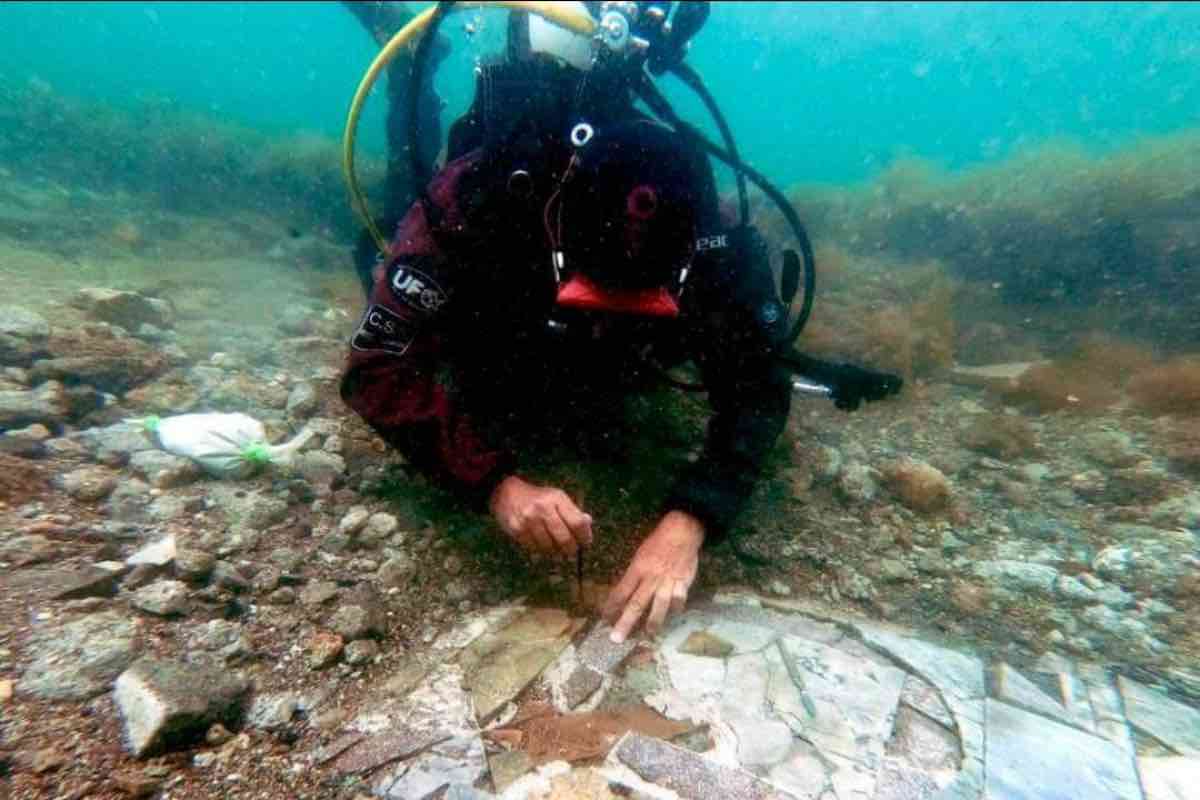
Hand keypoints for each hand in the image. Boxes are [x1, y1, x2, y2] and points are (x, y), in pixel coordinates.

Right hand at [489, 476, 592, 560]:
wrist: (506, 493)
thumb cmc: (538, 498)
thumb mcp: (557, 498)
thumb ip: (573, 512)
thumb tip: (588, 526)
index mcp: (556, 498)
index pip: (577, 523)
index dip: (584, 536)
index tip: (585, 542)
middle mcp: (542, 509)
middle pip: (564, 539)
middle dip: (571, 549)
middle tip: (571, 551)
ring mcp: (528, 520)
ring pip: (549, 548)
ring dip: (555, 551)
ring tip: (554, 546)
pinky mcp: (517, 530)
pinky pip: (534, 549)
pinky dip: (540, 550)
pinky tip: (540, 543)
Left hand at [603, 511, 702, 642]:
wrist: (682, 532)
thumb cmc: (657, 542)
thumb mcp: (640, 555)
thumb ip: (634, 574)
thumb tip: (625, 593)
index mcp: (637, 569)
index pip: (621, 591)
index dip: (612, 606)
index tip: (605, 619)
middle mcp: (651, 578)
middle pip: (637, 603)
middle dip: (625, 622)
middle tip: (616, 639)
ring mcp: (668, 581)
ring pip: (659, 606)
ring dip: (652, 622)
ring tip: (647, 635)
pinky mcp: (683, 582)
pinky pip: (679, 600)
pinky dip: (676, 609)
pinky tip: (672, 615)